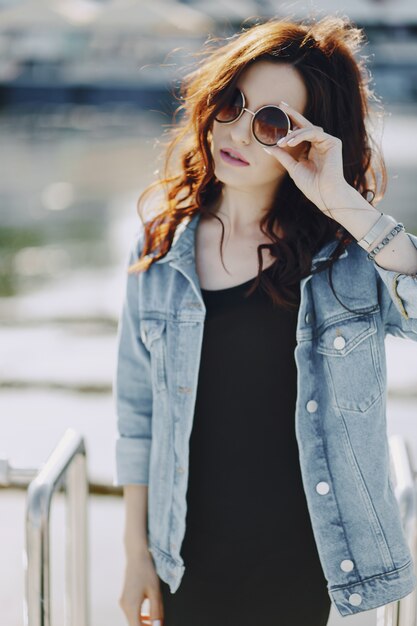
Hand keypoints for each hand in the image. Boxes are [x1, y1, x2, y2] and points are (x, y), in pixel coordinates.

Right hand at [119, 550, 163, 625]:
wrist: (136, 556)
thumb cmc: (147, 572)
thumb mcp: (155, 592)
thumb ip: (156, 612)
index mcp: (131, 606)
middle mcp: (125, 606)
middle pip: (134, 625)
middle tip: (158, 624)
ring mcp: (123, 602)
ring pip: (133, 620)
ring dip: (143, 624)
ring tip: (156, 622)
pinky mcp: (125, 599)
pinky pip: (131, 613)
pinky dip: (140, 617)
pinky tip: (149, 616)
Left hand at [263, 102, 350, 217]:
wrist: (325, 194)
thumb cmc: (312, 185)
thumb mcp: (293, 168)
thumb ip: (282, 156)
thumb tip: (267, 148)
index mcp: (311, 150)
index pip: (299, 133)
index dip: (290, 124)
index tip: (279, 114)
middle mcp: (320, 144)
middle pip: (305, 125)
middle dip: (293, 114)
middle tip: (282, 105)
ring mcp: (327, 142)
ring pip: (309, 129)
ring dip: (294, 133)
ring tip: (283, 142)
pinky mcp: (333, 142)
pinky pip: (315, 133)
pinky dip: (302, 135)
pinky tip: (291, 142)